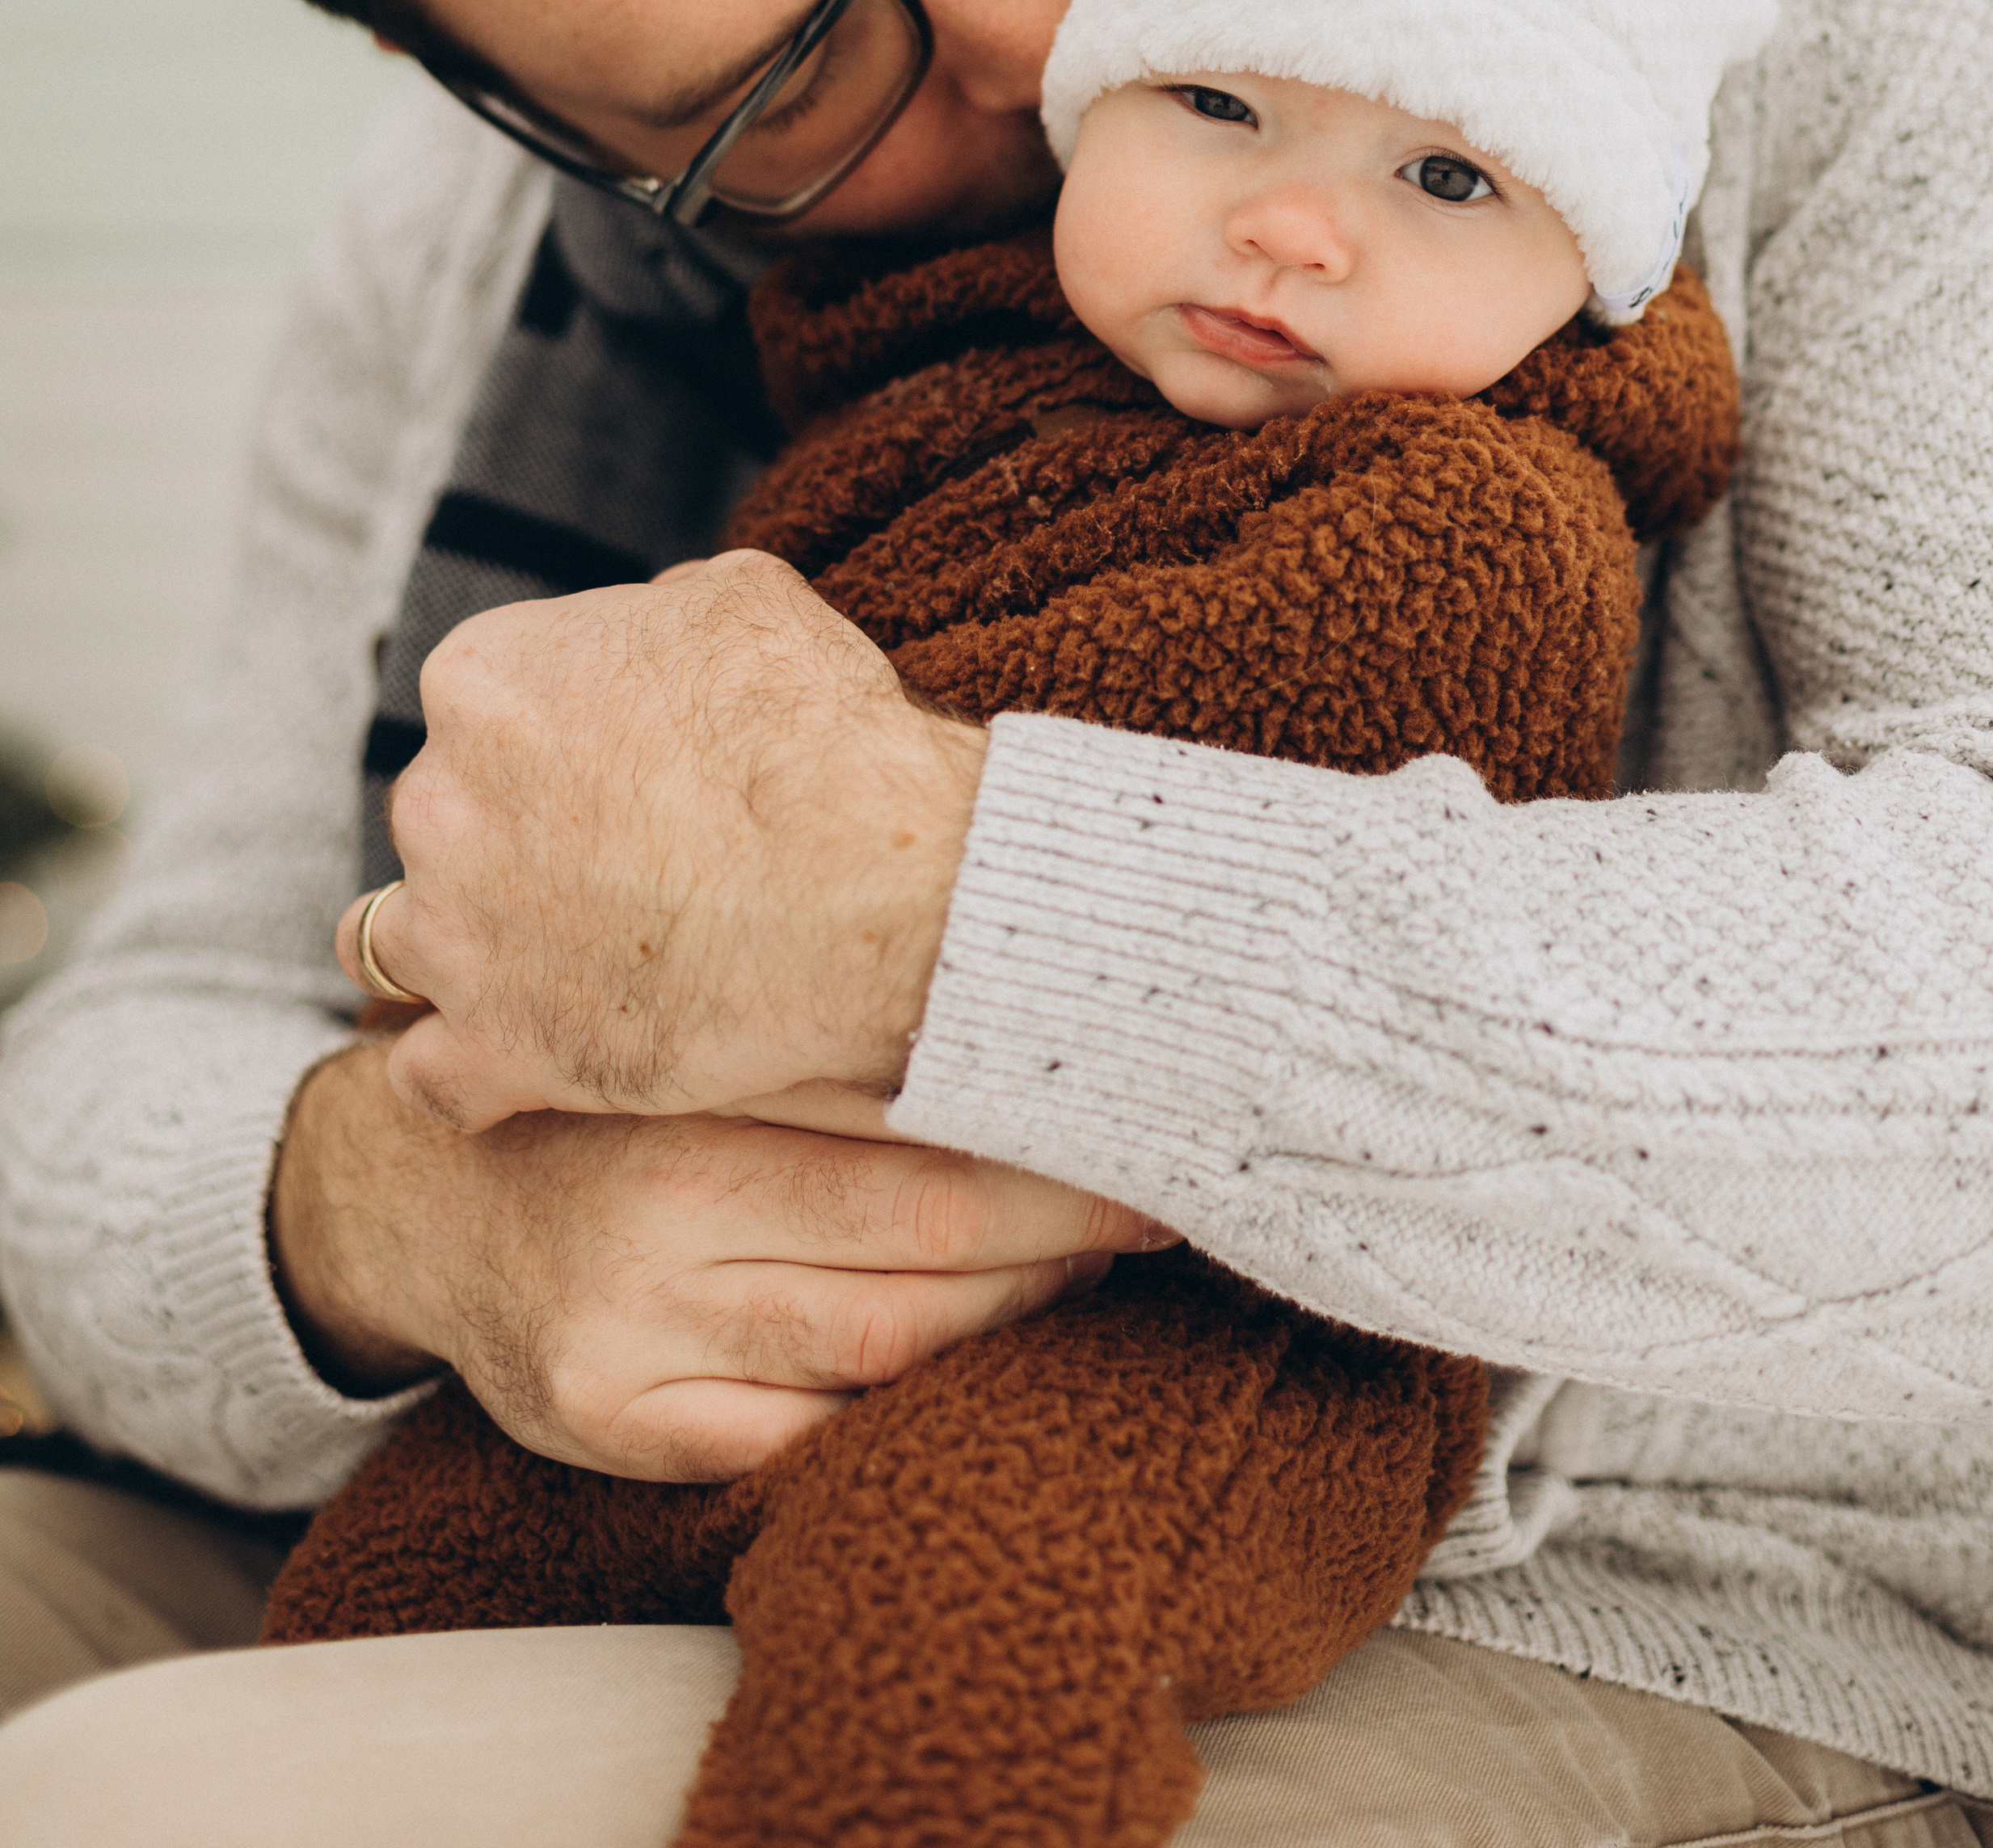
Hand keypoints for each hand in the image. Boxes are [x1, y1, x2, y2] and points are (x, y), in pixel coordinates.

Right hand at [271, 1041, 1156, 1478]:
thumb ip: (817, 1024)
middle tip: (1154, 1198)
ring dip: (1008, 1313)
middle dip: (1059, 1226)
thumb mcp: (686, 1020)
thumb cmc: (594, 1084)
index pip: (904, 1114)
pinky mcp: (612, 1424)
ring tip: (1091, 1267)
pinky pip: (793, 1438)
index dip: (1038, 1128)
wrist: (411, 1190)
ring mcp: (628, 1335)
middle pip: (912, 1238)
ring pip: (874, 1345)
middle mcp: (649, 1212)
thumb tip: (1010, 980)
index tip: (1135, 1109)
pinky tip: (972, 1360)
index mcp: (681, 1087)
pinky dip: (895, 1402)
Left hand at [344, 551, 981, 1132]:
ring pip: (387, 941)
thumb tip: (649, 625)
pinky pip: (429, 1076)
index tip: (606, 769)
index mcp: (485, 679)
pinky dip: (471, 1072)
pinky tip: (522, 1065)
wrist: (872, 890)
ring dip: (453, 947)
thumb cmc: (819, 736)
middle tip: (602, 868)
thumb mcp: (743, 601)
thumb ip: (658, 612)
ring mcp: (456, 934)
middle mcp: (439, 800)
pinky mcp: (494, 1051)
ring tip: (528, 964)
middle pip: (438, 817)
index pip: (479, 702)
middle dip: (501, 838)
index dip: (545, 735)